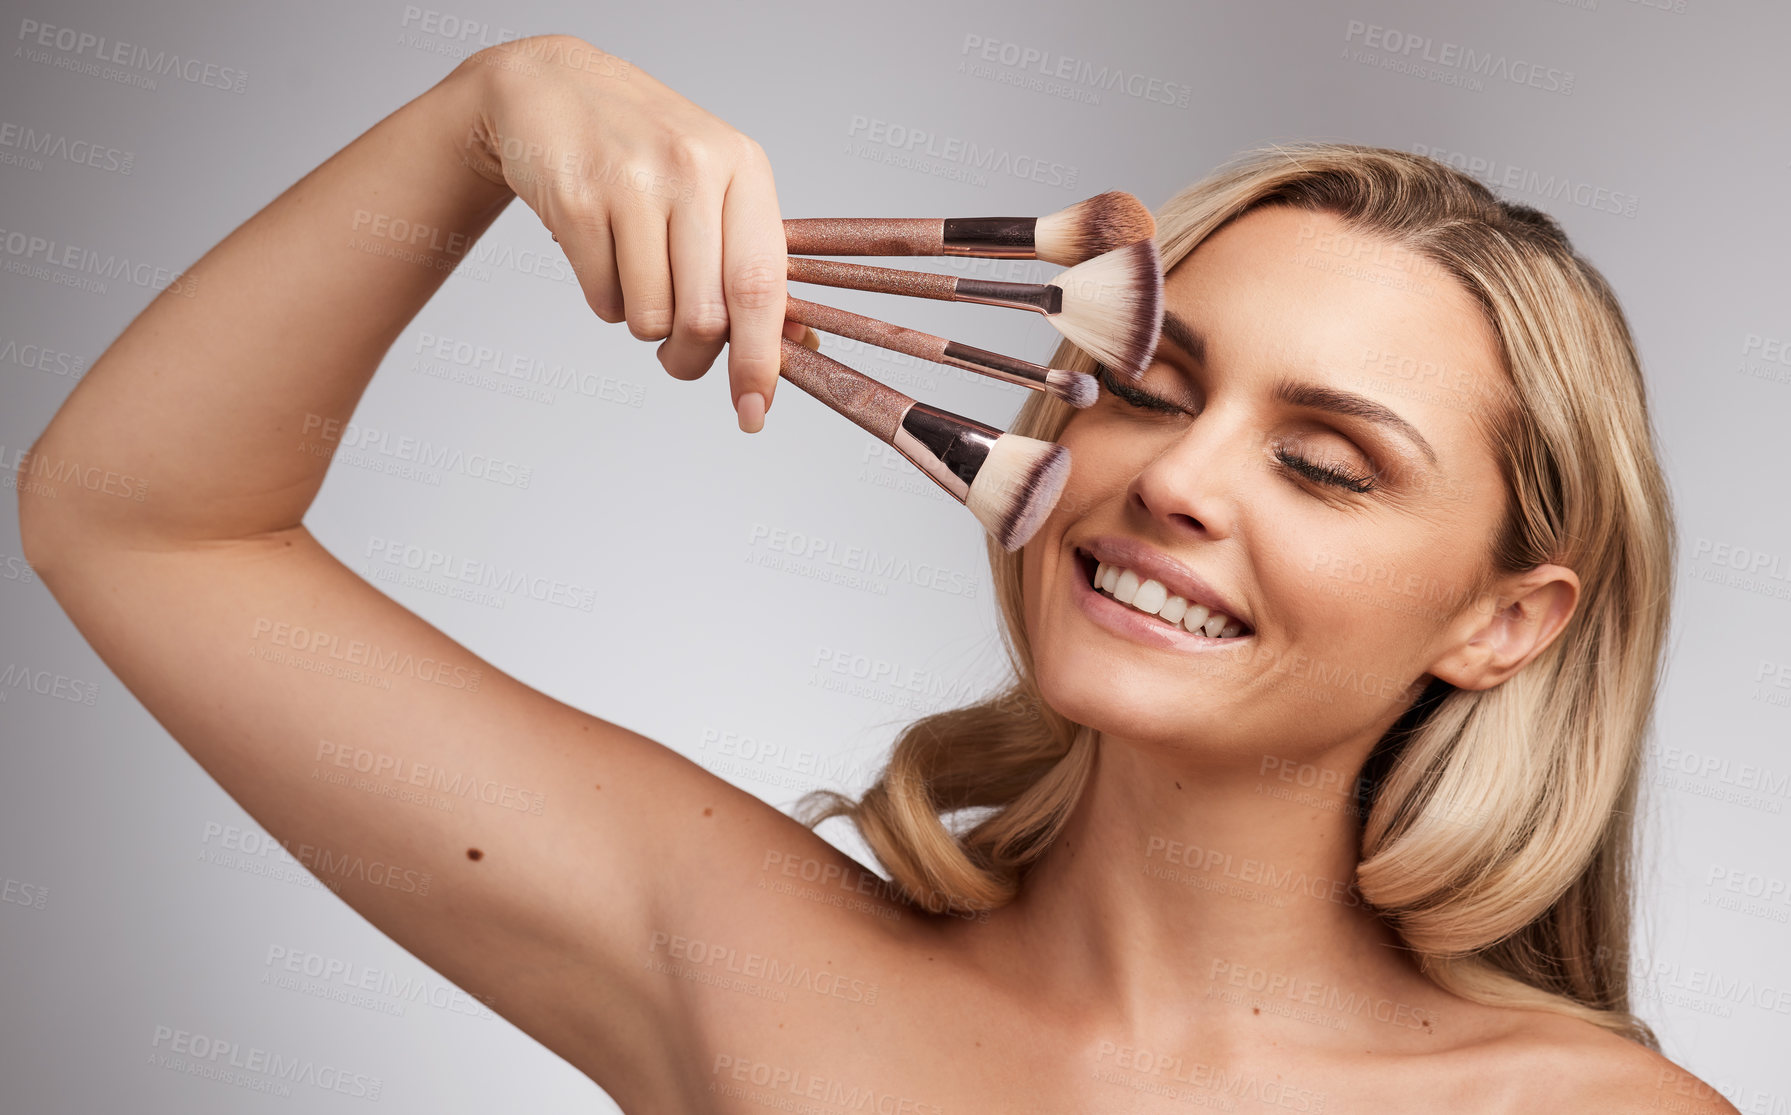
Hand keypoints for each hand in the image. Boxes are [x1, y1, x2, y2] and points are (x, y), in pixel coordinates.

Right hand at [455, 34, 797, 430]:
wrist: (553, 88)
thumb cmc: (647, 152)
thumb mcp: (716, 187)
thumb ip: (755, 262)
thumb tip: (799, 346)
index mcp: (744, 169)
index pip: (762, 286)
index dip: (761, 360)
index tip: (754, 410)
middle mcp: (694, 170)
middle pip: (705, 317)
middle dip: (691, 360)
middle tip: (679, 358)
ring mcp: (632, 181)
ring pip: (650, 318)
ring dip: (643, 324)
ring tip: (636, 277)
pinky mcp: (577, 199)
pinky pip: (602, 299)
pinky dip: (604, 299)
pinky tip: (602, 253)